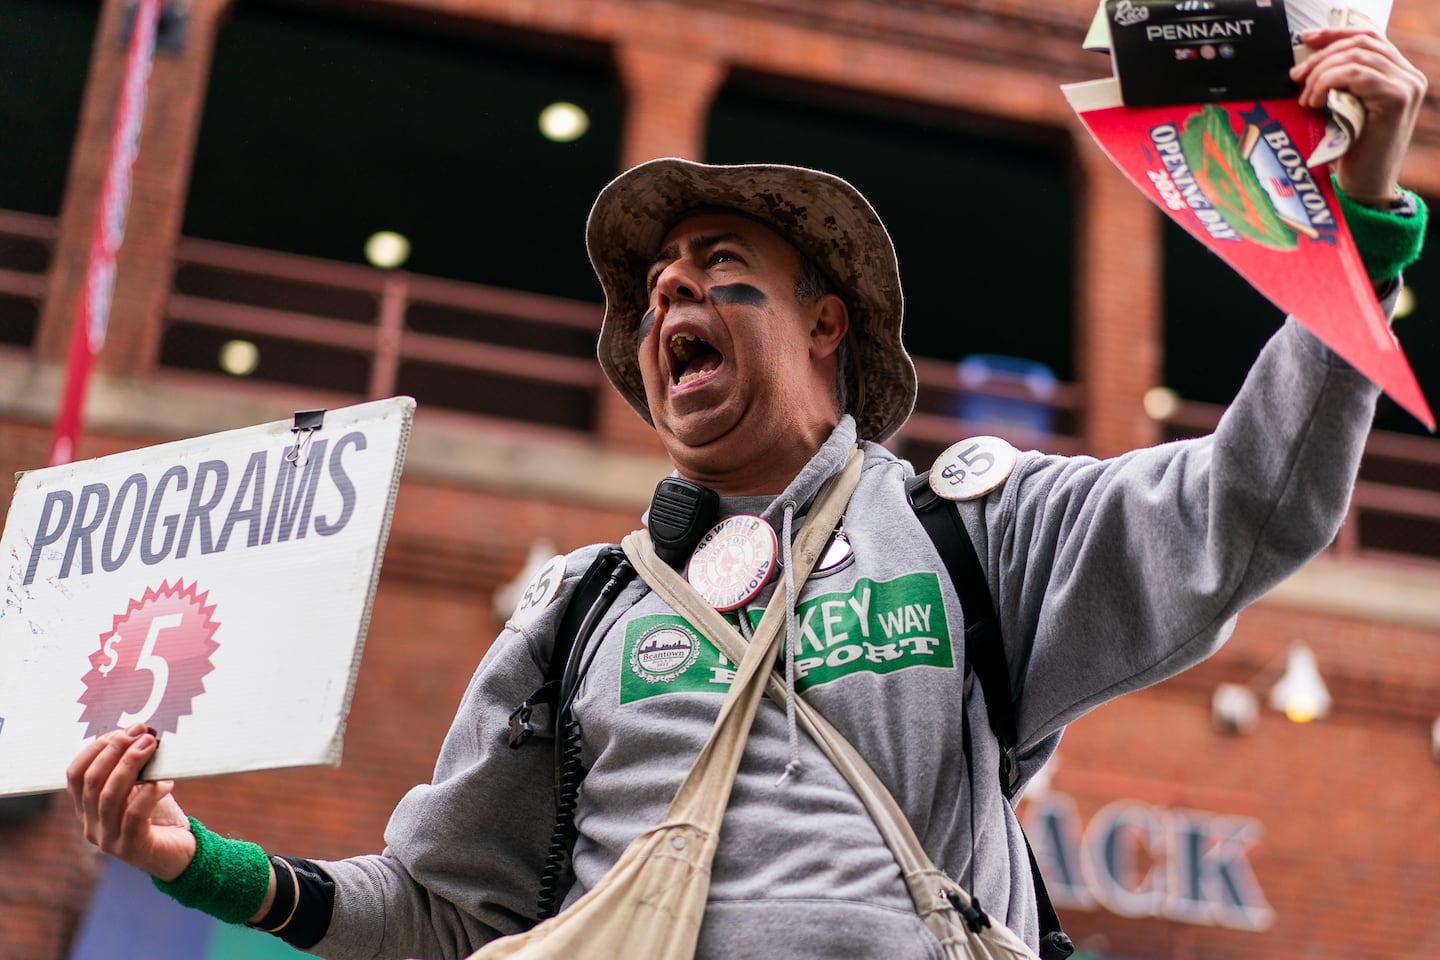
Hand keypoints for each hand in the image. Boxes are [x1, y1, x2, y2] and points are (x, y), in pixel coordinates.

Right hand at [66, 723, 196, 881]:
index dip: (96, 748)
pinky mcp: (131, 848)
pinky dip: (149, 793)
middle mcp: (90, 826)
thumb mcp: (139, 788)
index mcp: (87, 809)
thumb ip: (132, 768)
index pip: (75, 774)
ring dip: (131, 764)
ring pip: (110, 796)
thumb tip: (138, 731)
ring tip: (152, 746)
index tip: (123, 730)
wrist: (180, 854)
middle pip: (92, 781)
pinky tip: (166, 782)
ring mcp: (108, 839)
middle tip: (142, 733)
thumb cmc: (159, 816)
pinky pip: (134, 815)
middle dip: (116, 750)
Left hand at [1290, 28, 1427, 201]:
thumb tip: (1305, 63)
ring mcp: (1406, 86)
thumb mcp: (1342, 108)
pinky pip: (1357, 74)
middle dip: (1322, 56)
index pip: (1369, 37)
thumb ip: (1339, 83)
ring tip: (1306, 98)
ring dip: (1322, 73)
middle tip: (1296, 78)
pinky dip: (1329, 82)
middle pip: (1361, 43)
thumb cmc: (1348, 152)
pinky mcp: (1396, 99)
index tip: (1305, 39)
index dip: (1336, 34)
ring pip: (1357, 57)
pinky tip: (1315, 101)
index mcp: (1398, 74)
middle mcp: (1409, 76)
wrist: (1364, 187)